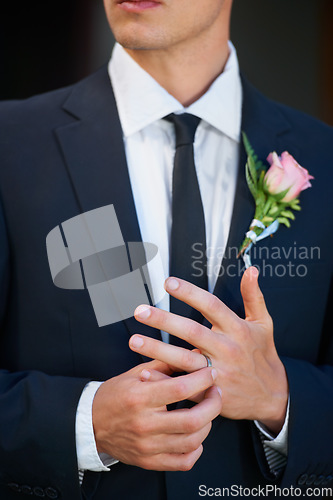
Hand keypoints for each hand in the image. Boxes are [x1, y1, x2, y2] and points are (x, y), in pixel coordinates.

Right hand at [92, 359, 221, 470]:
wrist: (90, 423)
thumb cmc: (115, 394)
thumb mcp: (136, 373)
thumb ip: (166, 363)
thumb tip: (193, 352)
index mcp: (140, 397)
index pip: (180, 388)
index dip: (203, 379)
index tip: (211, 372)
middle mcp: (144, 424)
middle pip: (192, 419)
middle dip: (213, 404)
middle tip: (216, 392)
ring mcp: (147, 446)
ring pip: (192, 441)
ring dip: (208, 424)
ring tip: (208, 411)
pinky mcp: (149, 461)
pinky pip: (183, 462)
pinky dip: (196, 449)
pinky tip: (196, 435)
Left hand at [130, 267, 288, 434]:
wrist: (273, 396)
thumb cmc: (263, 355)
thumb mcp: (264, 323)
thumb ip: (254, 296)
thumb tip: (251, 269)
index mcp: (238, 329)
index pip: (211, 306)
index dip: (189, 293)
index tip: (168, 282)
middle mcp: (227, 349)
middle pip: (192, 331)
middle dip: (164, 320)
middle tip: (140, 310)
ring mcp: (219, 372)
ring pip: (184, 359)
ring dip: (157, 349)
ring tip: (134, 340)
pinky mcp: (212, 393)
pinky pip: (185, 386)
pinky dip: (165, 378)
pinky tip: (145, 371)